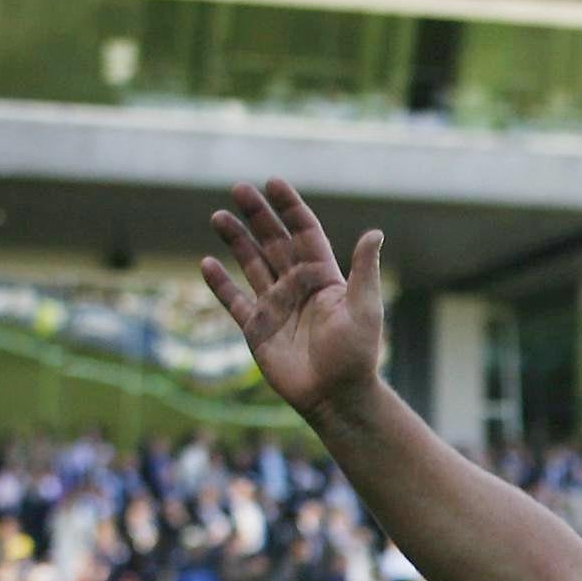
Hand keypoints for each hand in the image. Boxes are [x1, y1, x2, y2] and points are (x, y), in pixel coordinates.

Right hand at [201, 180, 385, 426]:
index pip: (304, 232)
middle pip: (274, 242)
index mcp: (323, 277)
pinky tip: (207, 263)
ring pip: (251, 264)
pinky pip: (234, 301)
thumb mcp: (364, 309)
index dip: (289, 207)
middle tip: (239, 188)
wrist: (335, 397)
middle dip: (257, 215)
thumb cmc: (356, 355)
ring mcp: (275, 305)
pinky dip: (220, 284)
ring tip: (218, 216)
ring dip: (236, 240)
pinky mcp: (257, 329)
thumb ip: (364, 271)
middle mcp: (297, 286)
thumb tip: (374, 232)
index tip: (273, 183)